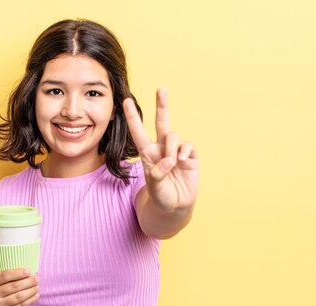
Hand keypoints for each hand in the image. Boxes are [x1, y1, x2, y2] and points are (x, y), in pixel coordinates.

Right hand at [0, 268, 39, 305]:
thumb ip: (5, 277)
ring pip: (19, 296)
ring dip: (31, 291)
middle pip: (14, 286)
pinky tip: (36, 295)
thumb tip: (27, 271)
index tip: (29, 271)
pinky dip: (30, 299)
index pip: (5, 276)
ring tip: (37, 286)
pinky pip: (21, 305)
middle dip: (28, 281)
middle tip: (37, 278)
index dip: (18, 273)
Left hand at [123, 88, 198, 212]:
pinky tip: (182, 161)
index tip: (126, 101)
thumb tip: (170, 159)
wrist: (175, 206)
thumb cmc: (160, 196)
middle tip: (161, 88)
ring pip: (174, 135)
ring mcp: (176, 151)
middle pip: (161, 121)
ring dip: (172, 147)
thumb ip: (158, 172)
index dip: (132, 117)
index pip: (138, 131)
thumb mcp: (154, 186)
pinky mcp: (190, 156)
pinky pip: (187, 145)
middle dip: (162, 105)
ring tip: (173, 163)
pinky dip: (184, 151)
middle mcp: (161, 148)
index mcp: (147, 153)